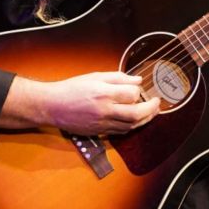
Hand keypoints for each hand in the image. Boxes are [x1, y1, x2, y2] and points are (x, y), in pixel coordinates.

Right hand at [0, 71, 160, 134]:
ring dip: (145, 120)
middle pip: (136, 114)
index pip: (132, 94)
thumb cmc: (71, 88)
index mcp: (103, 93)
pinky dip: (132, 126)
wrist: (52, 106)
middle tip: (157, 103)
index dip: (138, 90)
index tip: (137, 87)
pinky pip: (121, 132)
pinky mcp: (99, 132)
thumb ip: (117, 77)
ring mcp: (102, 123)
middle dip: (151, 109)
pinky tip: (135, 121)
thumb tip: (137, 80)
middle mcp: (105, 110)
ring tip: (151, 113)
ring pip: (131, 126)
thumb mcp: (94, 76)